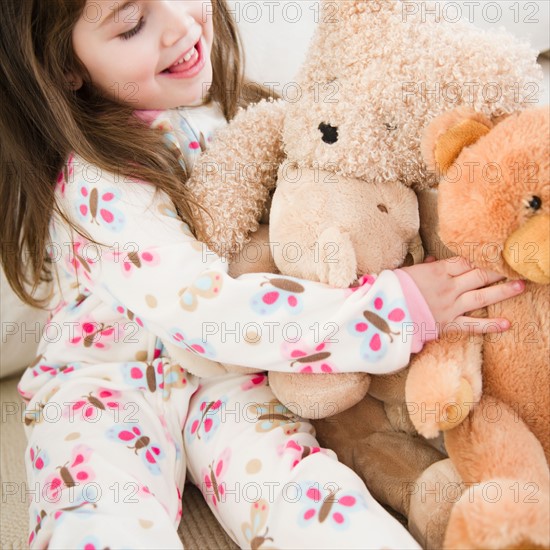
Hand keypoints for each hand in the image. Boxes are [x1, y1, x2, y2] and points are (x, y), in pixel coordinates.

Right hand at [402, 256, 523, 334]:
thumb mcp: (407, 272)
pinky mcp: (448, 324)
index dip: (481, 256)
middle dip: (499, 269)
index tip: (494, 253)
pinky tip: (507, 324)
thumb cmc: (391, 290)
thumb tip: (434, 260)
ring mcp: (450, 306)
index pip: (465, 260)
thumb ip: (425, 267)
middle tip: (516, 265)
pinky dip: (490, 325)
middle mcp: (448, 287)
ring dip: (502, 291)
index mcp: (437, 271)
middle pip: (479, 274)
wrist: (383, 314)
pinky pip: (472, 325)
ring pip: (482, 296)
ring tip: (520, 285)